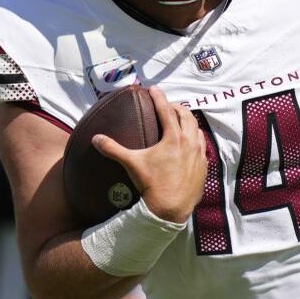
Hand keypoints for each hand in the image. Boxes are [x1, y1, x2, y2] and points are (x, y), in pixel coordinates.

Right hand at [92, 88, 207, 223]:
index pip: (166, 110)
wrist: (170, 209)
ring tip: (180, 121)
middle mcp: (189, 143)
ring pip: (197, 130)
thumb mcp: (132, 164)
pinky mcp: (203, 166)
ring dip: (188, 122)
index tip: (153, 89)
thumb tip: (96, 139)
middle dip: (176, 107)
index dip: (158, 97)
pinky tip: (190, 143)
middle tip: (167, 105)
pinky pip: (202, 146)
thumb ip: (113, 149)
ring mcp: (199, 154)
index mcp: (173, 138)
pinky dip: (195, 139)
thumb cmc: (152, 186)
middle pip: (186, 116)